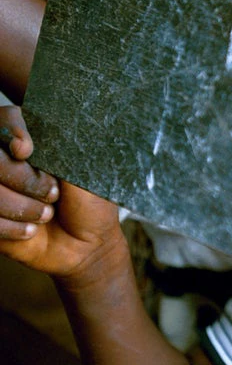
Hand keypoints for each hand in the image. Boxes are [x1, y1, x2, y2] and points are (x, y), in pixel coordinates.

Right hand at [0, 105, 121, 280]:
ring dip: (21, 207)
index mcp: (35, 142)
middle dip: (24, 179)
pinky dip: (10, 228)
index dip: (12, 129)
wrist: (88, 246)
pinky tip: (31, 232)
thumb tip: (32, 133)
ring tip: (46, 215)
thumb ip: (61, 144)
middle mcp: (9, 162)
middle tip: (53, 194)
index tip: (26, 150)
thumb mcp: (83, 169)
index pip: (6, 118)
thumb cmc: (91, 203)